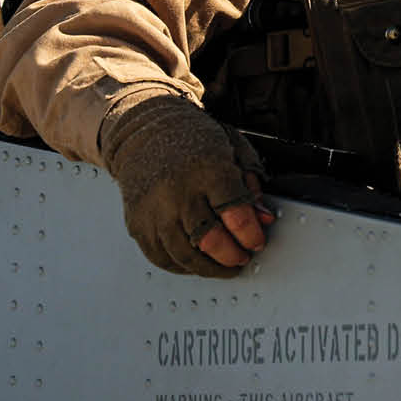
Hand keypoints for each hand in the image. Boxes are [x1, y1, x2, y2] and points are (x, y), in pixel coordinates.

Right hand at [98, 95, 276, 276]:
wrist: (145, 132)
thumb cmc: (192, 139)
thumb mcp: (233, 149)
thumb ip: (251, 184)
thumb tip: (263, 218)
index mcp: (208, 170)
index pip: (235, 213)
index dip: (251, 234)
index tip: (256, 241)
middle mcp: (178, 192)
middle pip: (210, 239)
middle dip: (232, 256)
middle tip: (242, 257)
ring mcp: (155, 211)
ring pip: (184, 255)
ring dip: (209, 268)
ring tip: (224, 266)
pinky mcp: (138, 224)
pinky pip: (161, 257)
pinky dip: (182, 266)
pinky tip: (195, 262)